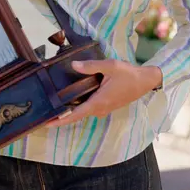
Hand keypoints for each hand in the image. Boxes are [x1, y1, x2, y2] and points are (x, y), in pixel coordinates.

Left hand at [48, 59, 162, 126]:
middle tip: (44, 113)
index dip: (60, 120)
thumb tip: (74, 65)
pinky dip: (78, 106)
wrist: (145, 81)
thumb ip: (91, 66)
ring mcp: (104, 108)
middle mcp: (100, 109)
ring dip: (69, 111)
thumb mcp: (110, 66)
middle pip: (77, 115)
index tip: (46, 123)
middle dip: (61, 116)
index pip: (76, 115)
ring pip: (83, 111)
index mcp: (99, 102)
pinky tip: (70, 98)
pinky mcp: (106, 105)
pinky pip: (89, 107)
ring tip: (53, 106)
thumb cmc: (128, 74)